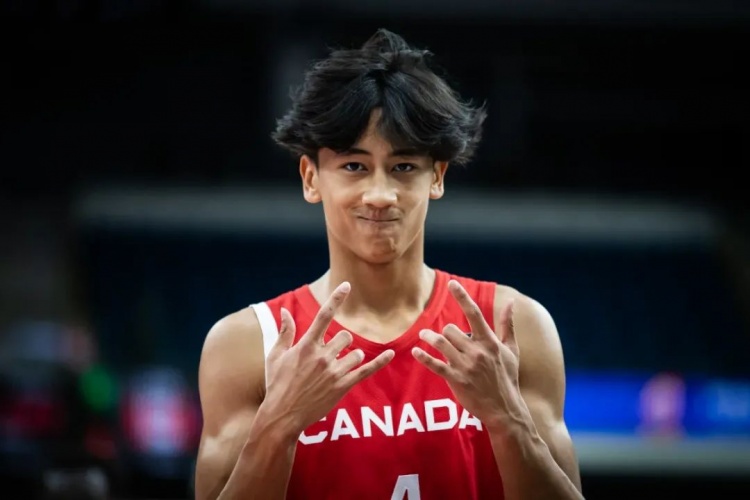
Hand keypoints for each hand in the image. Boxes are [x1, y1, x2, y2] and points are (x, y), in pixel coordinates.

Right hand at [263, 282, 394, 435]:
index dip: (336, 299)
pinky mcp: (342, 386)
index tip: (346, 286)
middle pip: (345, 336)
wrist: (282, 415)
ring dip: (350, 357)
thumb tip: (284, 311)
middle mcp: (322, 356)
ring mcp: (333, 372)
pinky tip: (391, 354)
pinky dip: (380, 361)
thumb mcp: (276, 356)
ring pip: (355, 353)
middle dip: (341, 343)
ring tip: (337, 369)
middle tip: (330, 356)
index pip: (324, 315)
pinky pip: (366, 370)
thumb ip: (285, 332)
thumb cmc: (277, 384)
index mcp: (306, 346)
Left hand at [412, 280, 525, 430]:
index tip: (451, 283)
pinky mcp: (456, 380)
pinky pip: (435, 365)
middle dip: (446, 331)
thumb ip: (508, 325)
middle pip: (451, 330)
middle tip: (445, 337)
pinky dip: (423, 357)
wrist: (505, 410)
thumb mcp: (512, 350)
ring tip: (423, 336)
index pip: (474, 313)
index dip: (461, 297)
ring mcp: (466, 366)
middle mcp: (477, 351)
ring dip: (429, 337)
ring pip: (440, 343)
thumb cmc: (508, 378)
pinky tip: (416, 351)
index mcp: (490, 342)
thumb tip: (512, 302)